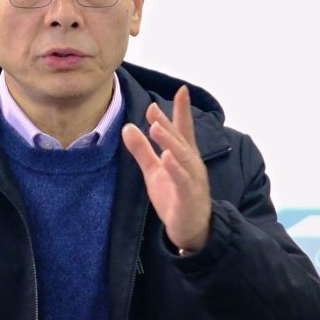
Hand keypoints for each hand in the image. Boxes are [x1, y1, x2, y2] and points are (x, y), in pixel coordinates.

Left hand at [121, 84, 211, 254]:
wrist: (191, 230)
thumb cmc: (174, 198)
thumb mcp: (154, 171)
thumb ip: (142, 150)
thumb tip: (127, 126)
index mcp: (184, 156)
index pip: (183, 129)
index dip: (182, 110)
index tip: (181, 89)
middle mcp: (192, 164)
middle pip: (180, 139)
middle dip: (168, 122)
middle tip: (152, 107)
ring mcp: (192, 180)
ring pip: (183, 156)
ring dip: (170, 141)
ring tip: (156, 127)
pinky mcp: (188, 196)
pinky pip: (183, 180)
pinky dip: (175, 168)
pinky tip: (166, 157)